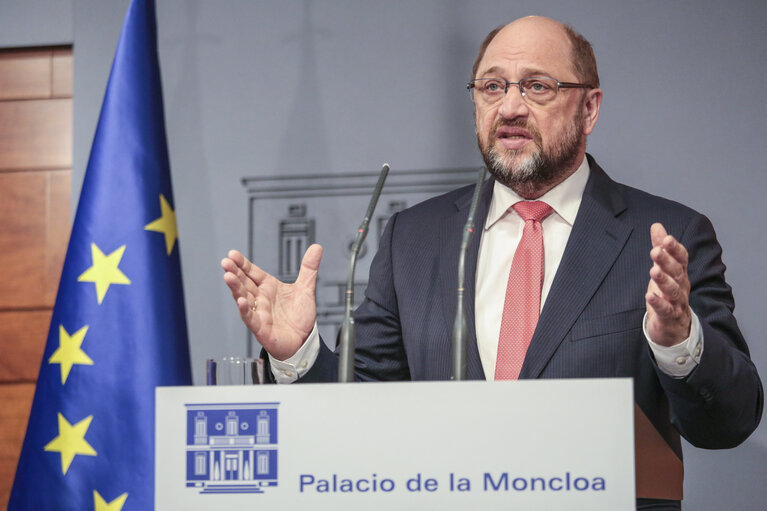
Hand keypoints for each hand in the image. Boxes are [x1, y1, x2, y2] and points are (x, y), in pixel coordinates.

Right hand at [221, 245, 322, 359]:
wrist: (304, 339)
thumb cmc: (299, 316)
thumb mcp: (306, 289)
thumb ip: (309, 268)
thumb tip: (316, 247)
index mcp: (268, 287)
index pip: (253, 272)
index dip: (243, 263)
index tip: (233, 254)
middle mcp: (260, 298)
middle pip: (244, 283)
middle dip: (234, 272)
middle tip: (226, 262)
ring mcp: (259, 312)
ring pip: (243, 298)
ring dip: (235, 288)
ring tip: (228, 276)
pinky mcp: (260, 327)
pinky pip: (250, 318)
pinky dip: (245, 310)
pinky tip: (240, 301)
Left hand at [645, 223, 690, 345]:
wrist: (675, 327)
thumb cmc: (668, 294)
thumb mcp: (663, 269)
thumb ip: (660, 248)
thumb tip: (657, 226)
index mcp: (679, 273)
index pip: (681, 258)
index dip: (675, 249)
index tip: (666, 238)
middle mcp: (681, 286)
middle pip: (676, 272)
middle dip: (667, 260)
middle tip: (656, 250)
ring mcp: (677, 302)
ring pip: (673, 290)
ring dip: (663, 280)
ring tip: (653, 271)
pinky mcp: (669, 317)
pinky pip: (665, 309)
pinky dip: (658, 303)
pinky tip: (649, 295)